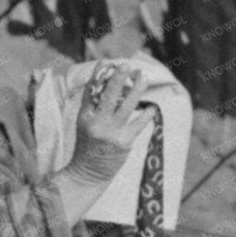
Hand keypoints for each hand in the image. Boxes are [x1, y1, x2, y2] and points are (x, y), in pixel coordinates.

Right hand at [65, 65, 151, 183]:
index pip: (91, 90)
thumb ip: (93, 107)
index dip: (98, 75)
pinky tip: (151, 108)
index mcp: (85, 116)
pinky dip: (146, 114)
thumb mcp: (84, 125)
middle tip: (126, 65)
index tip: (106, 62)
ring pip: (127, 105)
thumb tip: (106, 85)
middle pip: (109, 94)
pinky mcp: (123, 141)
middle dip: (118, 77)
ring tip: (143, 77)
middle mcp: (97, 122)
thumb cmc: (88, 147)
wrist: (88, 174)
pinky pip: (138, 124)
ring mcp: (111, 132)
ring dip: (137, 89)